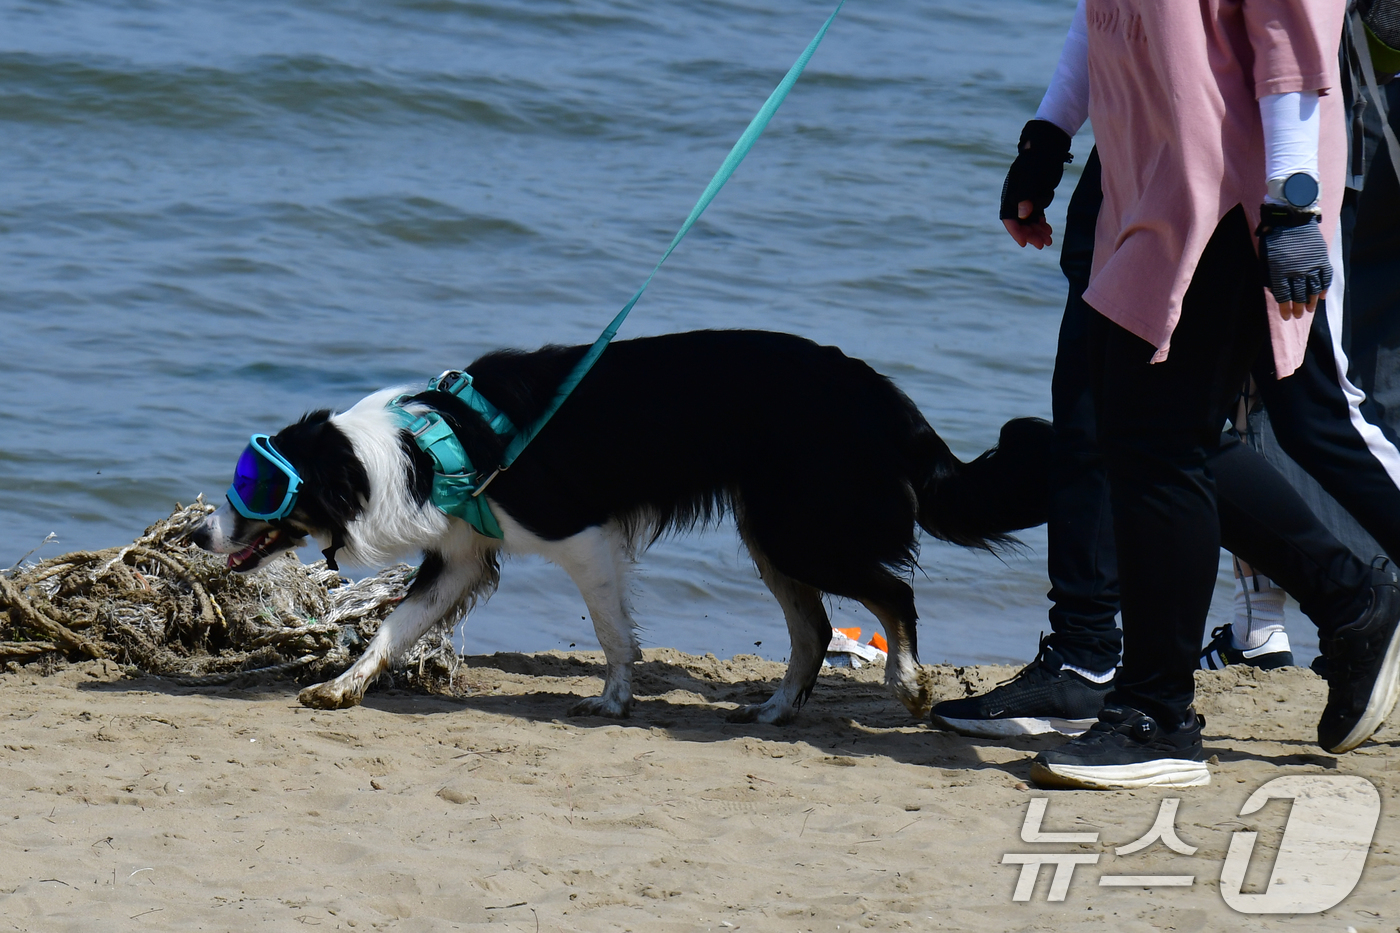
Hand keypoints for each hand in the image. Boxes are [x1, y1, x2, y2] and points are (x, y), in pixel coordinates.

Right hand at [999, 120, 1071, 249]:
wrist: (1048, 147)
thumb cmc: (1038, 160)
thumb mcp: (1031, 177)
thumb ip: (1026, 196)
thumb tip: (1023, 214)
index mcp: (1011, 194)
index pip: (1009, 218)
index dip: (1016, 232)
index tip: (1025, 243)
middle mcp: (1017, 199)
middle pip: (1021, 223)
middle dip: (1031, 234)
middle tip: (1043, 244)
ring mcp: (1026, 199)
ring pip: (1030, 221)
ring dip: (1038, 232)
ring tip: (1049, 240)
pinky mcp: (1036, 197)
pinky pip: (1037, 215)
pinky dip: (1042, 224)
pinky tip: (1049, 230)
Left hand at [1257, 206, 1330, 319]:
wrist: (1291, 219)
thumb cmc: (1273, 238)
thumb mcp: (1265, 258)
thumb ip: (1269, 275)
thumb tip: (1274, 291)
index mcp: (1280, 271)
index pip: (1283, 295)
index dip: (1285, 308)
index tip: (1286, 317)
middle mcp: (1297, 271)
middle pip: (1299, 295)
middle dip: (1298, 307)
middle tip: (1299, 315)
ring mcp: (1311, 265)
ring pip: (1313, 289)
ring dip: (1312, 301)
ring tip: (1310, 310)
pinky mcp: (1321, 258)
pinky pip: (1326, 276)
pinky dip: (1324, 287)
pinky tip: (1321, 296)